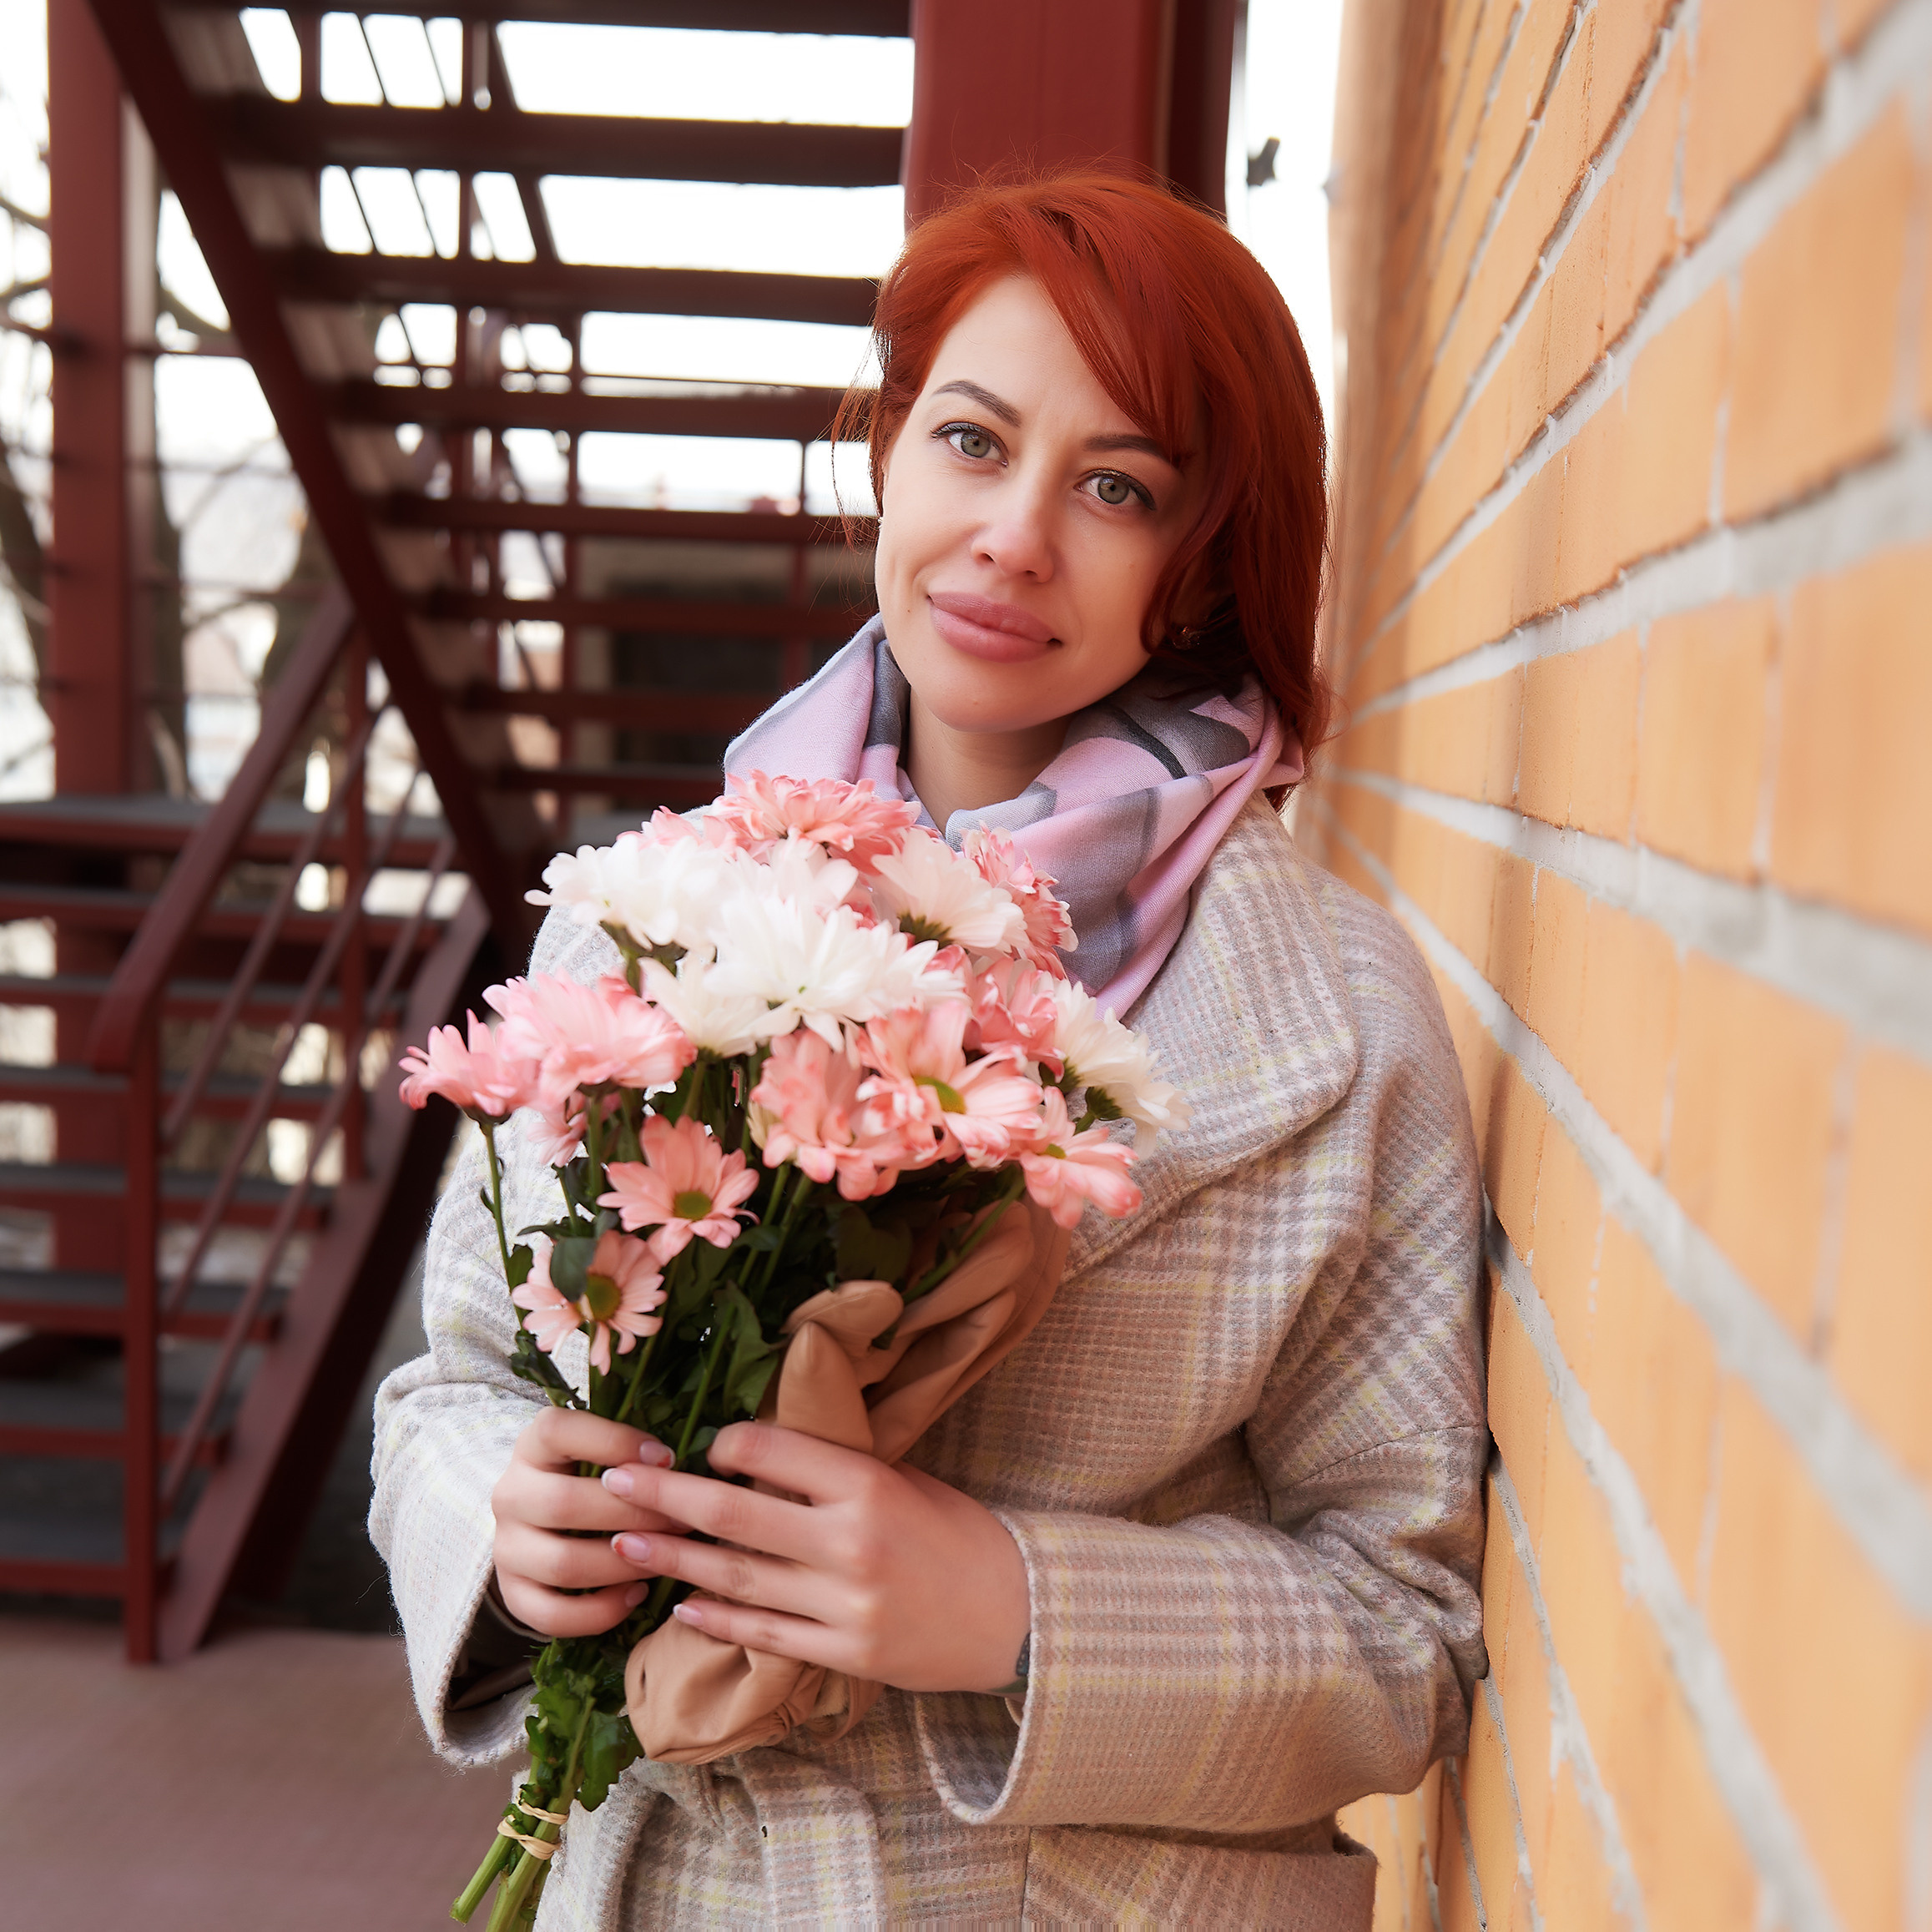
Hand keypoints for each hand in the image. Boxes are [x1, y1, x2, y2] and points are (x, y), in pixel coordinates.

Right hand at [491, 1408, 689, 1636]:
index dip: (614, 1441)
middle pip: (564, 1504)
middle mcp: (510, 1494)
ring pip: (562, 1563)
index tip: (666, 1457)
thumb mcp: (604, 1452)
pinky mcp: (513, 1594)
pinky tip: (637, 1594)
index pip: (556, 1430)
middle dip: (632, 1514)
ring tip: (664, 1558)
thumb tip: (676, 1463)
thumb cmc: (593, 1478)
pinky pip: (552, 1615)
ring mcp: (506, 1548)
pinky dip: (600, 1611)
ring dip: (623, 1564)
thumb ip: (631, 1451)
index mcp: (532, 1447)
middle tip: (681, 1520)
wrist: (547, 1526)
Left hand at [602, 1421, 1030, 1694]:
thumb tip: (758, 1453)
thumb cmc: (956, 1534)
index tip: (699, 1443)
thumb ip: (835, 1471)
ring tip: (623, 1544)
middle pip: (736, 1515)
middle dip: (667, 1497)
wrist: (1017, 1614)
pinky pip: (764, 1633)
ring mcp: (842, 1604)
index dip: (724, 1444)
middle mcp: (849, 1542)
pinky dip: (717, 1617)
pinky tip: (679, 1605)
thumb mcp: (903, 1480)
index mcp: (866, 1485)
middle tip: (615, 1483)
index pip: (772, 1452)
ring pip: (737, 1578)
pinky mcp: (843, 1653)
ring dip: (673, 1560)